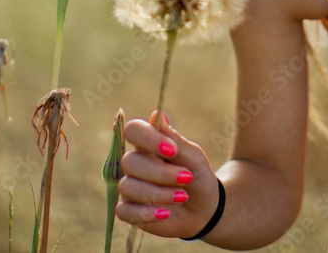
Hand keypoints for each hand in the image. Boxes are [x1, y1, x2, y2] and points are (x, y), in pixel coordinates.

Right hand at [116, 111, 220, 238]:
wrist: (204, 209)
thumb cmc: (197, 176)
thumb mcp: (193, 158)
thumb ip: (175, 139)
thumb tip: (158, 113)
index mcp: (148, 144)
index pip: (133, 130)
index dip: (148, 139)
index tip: (172, 150)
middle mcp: (134, 163)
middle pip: (129, 161)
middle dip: (160, 173)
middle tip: (186, 178)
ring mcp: (130, 186)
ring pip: (128, 186)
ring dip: (158, 193)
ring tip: (182, 197)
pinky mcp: (129, 210)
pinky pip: (123, 211)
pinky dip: (145, 213)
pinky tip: (165, 213)